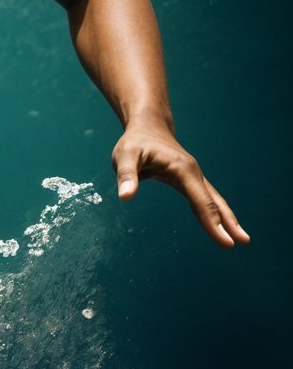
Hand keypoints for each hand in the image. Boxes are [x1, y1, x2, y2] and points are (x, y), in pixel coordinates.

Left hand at [113, 121, 248, 248]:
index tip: (225, 241)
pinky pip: (205, 199)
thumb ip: (126, 175)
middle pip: (212, 201)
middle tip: (243, 241)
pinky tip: (220, 225)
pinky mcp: (189, 180)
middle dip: (228, 222)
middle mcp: (193, 173)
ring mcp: (193, 176)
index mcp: (182, 169)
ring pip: (213, 200)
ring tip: (241, 238)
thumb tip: (126, 196)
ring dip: (227, 219)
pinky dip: (214, 212)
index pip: (200, 200)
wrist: (148, 127)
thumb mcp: (125, 156)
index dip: (212, 221)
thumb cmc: (135, 142)